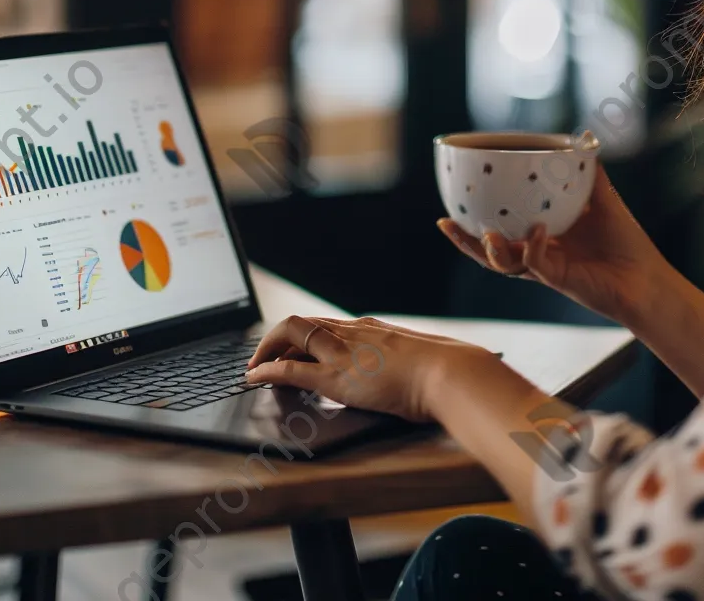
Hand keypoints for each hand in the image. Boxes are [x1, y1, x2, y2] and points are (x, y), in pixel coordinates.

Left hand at [245, 314, 498, 422]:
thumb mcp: (419, 359)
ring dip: (266, 350)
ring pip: (292, 336)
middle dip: (278, 338)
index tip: (294, 347)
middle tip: (264, 356)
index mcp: (371, 329)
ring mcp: (343, 352)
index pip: (327, 325)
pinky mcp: (337, 377)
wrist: (449, 374)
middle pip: (303, 325)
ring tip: (253, 366)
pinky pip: (291, 369)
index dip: (305, 335)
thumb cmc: (444, 371)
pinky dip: (268, 371)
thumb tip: (411, 374)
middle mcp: (353, 333)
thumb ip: (404, 361)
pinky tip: (254, 378)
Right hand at [437, 161, 669, 326]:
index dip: (473, 221)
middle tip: (445, 222)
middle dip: (464, 240)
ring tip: (487, 235)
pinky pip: (537, 265)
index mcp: (540, 237)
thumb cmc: (628, 245)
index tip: (453, 205)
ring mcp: (546, 269)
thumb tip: (584, 139)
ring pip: (504, 264)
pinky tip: (537, 231)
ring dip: (490, 250)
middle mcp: (537, 255)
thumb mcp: (605, 200)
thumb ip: (591, 172)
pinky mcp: (560, 280)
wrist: (649, 280)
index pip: (500, 229)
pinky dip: (533, 248)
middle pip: (490, 251)